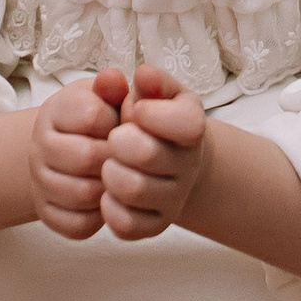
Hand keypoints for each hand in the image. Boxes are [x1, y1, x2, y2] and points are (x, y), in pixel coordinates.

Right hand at [29, 72, 120, 239]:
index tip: (123, 123)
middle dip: (116, 158)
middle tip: (128, 156)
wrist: (72, 147)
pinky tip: (107, 200)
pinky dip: (98, 218)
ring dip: (109, 188)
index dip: (117, 121)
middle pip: (86, 158)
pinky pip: (75, 225)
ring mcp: (40, 182)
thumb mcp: (107, 96)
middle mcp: (39, 146)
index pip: (91, 115)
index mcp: (55, 111)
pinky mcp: (46, 213)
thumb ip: (114, 87)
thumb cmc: (98, 118)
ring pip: (81, 194)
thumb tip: (114, 78)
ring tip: (119, 177)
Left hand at [100, 61, 207, 240]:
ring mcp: (173, 199)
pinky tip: (109, 192)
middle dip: (119, 141)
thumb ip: (149, 82)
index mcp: (192, 126)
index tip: (136, 109)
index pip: (187, 123)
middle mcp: (188, 166)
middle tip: (114, 137)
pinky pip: (128, 225)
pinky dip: (109, 208)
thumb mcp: (156, 93)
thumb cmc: (155, 117)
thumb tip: (144, 74)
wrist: (167, 159)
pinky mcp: (155, 225)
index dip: (153, 114)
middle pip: (149, 155)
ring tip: (109, 163)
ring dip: (111, 173)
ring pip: (135, 191)